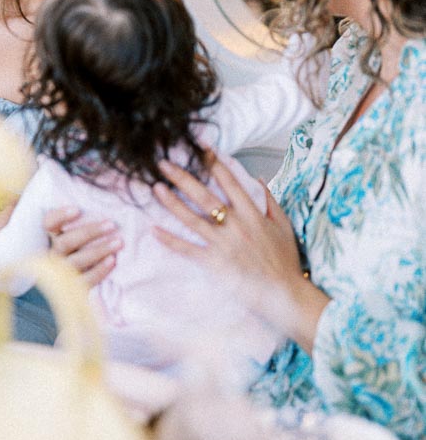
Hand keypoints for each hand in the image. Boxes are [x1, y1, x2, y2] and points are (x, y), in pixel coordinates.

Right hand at [43, 207, 122, 286]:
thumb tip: (93, 196)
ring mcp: (63, 272)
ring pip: (76, 261)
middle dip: (89, 232)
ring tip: (119, 242)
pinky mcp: (74, 287)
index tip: (77, 209)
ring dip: (99, 250)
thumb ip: (83, 216)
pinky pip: (84, 281)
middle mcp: (54, 254)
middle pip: (66, 243)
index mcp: (53, 237)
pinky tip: (113, 261)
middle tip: (111, 224)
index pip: (48, 224)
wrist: (85, 282)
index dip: (60, 216)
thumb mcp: (81, 229)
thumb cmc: (87, 245)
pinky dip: (99, 271)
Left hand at [152, 152, 328, 348]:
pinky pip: (187, 249)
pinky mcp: (213, 263)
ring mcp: (222, 244)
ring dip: (172, 203)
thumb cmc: (285, 260)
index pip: (229, 181)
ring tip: (156, 188)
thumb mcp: (283, 225)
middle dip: (182, 177)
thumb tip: (258, 178)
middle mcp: (235, 225)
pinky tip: (154, 229)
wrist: (284, 293)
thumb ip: (269, 200)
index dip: (213, 162)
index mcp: (252, 213)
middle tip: (163, 164)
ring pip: (192, 218)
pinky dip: (169, 240)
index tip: (199, 147)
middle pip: (204, 195)